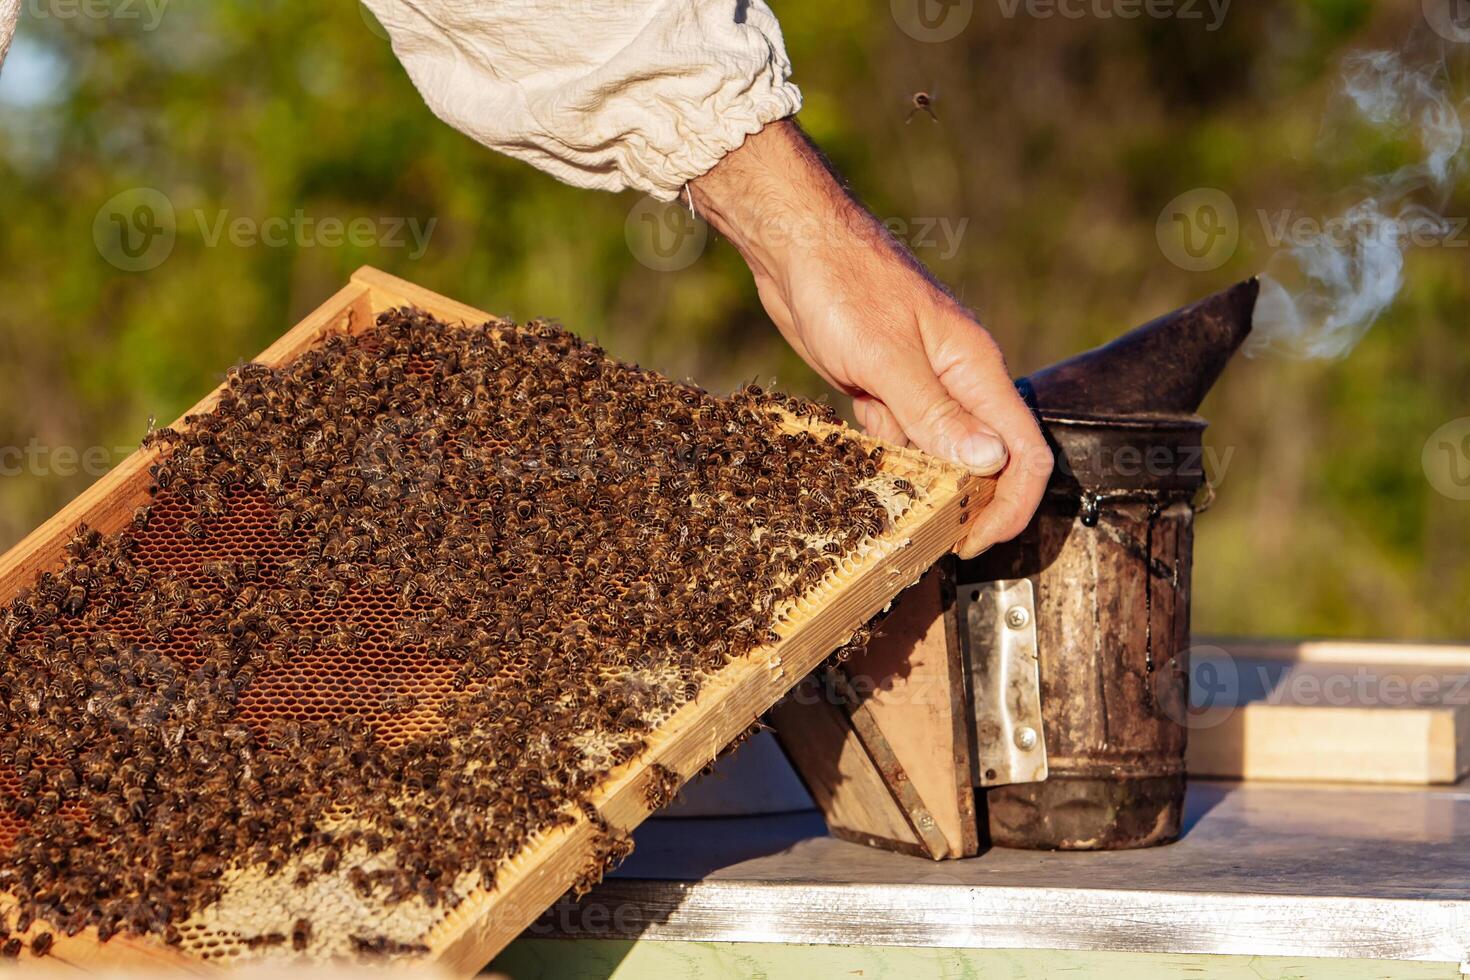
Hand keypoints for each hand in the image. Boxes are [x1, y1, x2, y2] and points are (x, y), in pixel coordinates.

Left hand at [691, 120, 1051, 556]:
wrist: (796, 244)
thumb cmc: (844, 284)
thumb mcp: (885, 355)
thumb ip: (936, 411)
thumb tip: (989, 463)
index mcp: (975, 368)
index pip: (1025, 449)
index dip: (1013, 503)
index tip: (977, 541)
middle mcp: (958, 379)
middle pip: (990, 457)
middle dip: (977, 505)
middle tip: (941, 544)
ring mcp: (921, 383)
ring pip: (945, 452)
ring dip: (935, 491)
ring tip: (909, 529)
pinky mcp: (883, 386)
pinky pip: (903, 439)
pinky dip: (898, 467)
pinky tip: (879, 490)